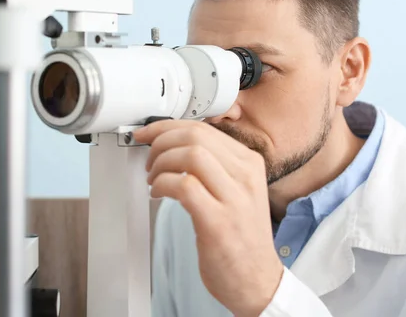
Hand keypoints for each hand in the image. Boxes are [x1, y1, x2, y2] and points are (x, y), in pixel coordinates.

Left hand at [133, 120, 283, 316]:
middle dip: (161, 140)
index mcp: (250, 163)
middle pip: (196, 136)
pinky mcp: (218, 221)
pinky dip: (162, 185)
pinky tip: (158, 193)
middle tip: (148, 158)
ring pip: (190, 155)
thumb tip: (174, 145)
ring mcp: (234, 198)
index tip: (149, 133)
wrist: (257, 280)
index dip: (168, 126)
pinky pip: (184, 186)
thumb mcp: (237, 190)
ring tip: (153, 179)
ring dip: (161, 163)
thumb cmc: (241, 237)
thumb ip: (214, 166)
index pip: (204, 128)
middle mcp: (246, 176)